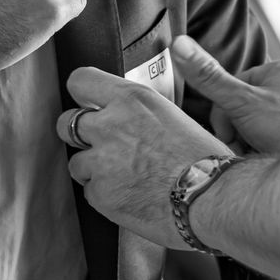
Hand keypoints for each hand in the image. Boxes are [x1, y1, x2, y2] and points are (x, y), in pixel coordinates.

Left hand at [57, 67, 233, 248]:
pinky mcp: (100, 193)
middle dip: (78, 135)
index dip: (82, 94)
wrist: (213, 199)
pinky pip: (91, 192)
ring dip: (93, 170)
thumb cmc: (205, 160)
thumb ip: (139, 111)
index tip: (87, 103)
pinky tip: (131, 196)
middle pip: (65, 122)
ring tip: (125, 178)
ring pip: (76, 163)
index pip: (80, 81)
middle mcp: (111, 126)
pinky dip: (105, 196)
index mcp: (131, 100)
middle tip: (100, 146)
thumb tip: (125, 112)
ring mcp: (102, 161)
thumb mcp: (172, 116)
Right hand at [171, 36, 279, 154]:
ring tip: (261, 158)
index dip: (224, 116)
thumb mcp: (242, 102)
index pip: (231, 89)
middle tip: (247, 150)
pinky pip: (271, 142)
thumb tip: (178, 43)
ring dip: (249, 147)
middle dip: (238, 134)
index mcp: (279, 70)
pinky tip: (271, 163)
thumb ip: (209, 78)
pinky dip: (265, 155)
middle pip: (242, 110)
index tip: (232, 135)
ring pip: (255, 129)